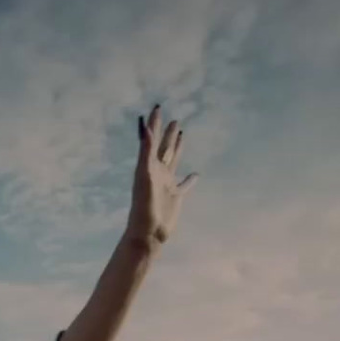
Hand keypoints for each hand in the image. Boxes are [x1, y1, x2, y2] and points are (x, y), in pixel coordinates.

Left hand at [127, 103, 197, 245]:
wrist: (148, 233)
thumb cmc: (143, 207)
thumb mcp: (144, 177)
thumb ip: (145, 153)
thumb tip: (147, 131)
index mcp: (148, 166)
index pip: (151, 140)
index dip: (155, 124)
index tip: (157, 107)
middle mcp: (157, 172)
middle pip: (164, 147)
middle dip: (167, 133)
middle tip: (173, 119)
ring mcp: (167, 184)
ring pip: (174, 161)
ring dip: (177, 148)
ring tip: (181, 135)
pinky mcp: (176, 196)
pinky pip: (185, 185)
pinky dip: (190, 179)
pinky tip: (196, 174)